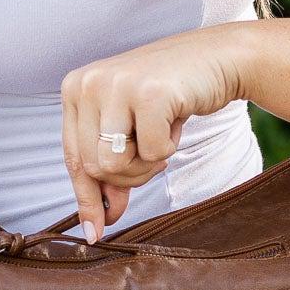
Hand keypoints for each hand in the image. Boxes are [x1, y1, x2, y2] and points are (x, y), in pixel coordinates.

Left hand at [61, 27, 244, 242]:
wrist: (217, 59)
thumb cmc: (170, 95)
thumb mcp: (130, 128)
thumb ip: (111, 167)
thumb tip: (98, 221)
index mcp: (75, 89)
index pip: (72, 157)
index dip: (86, 198)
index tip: (95, 231)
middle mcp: (87, 83)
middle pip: (93, 168)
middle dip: (127, 177)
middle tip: (153, 157)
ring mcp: (116, 85)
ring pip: (114, 165)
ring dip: (146, 165)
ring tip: (161, 136)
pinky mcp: (148, 93)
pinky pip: (150, 153)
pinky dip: (168, 148)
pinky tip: (175, 121)